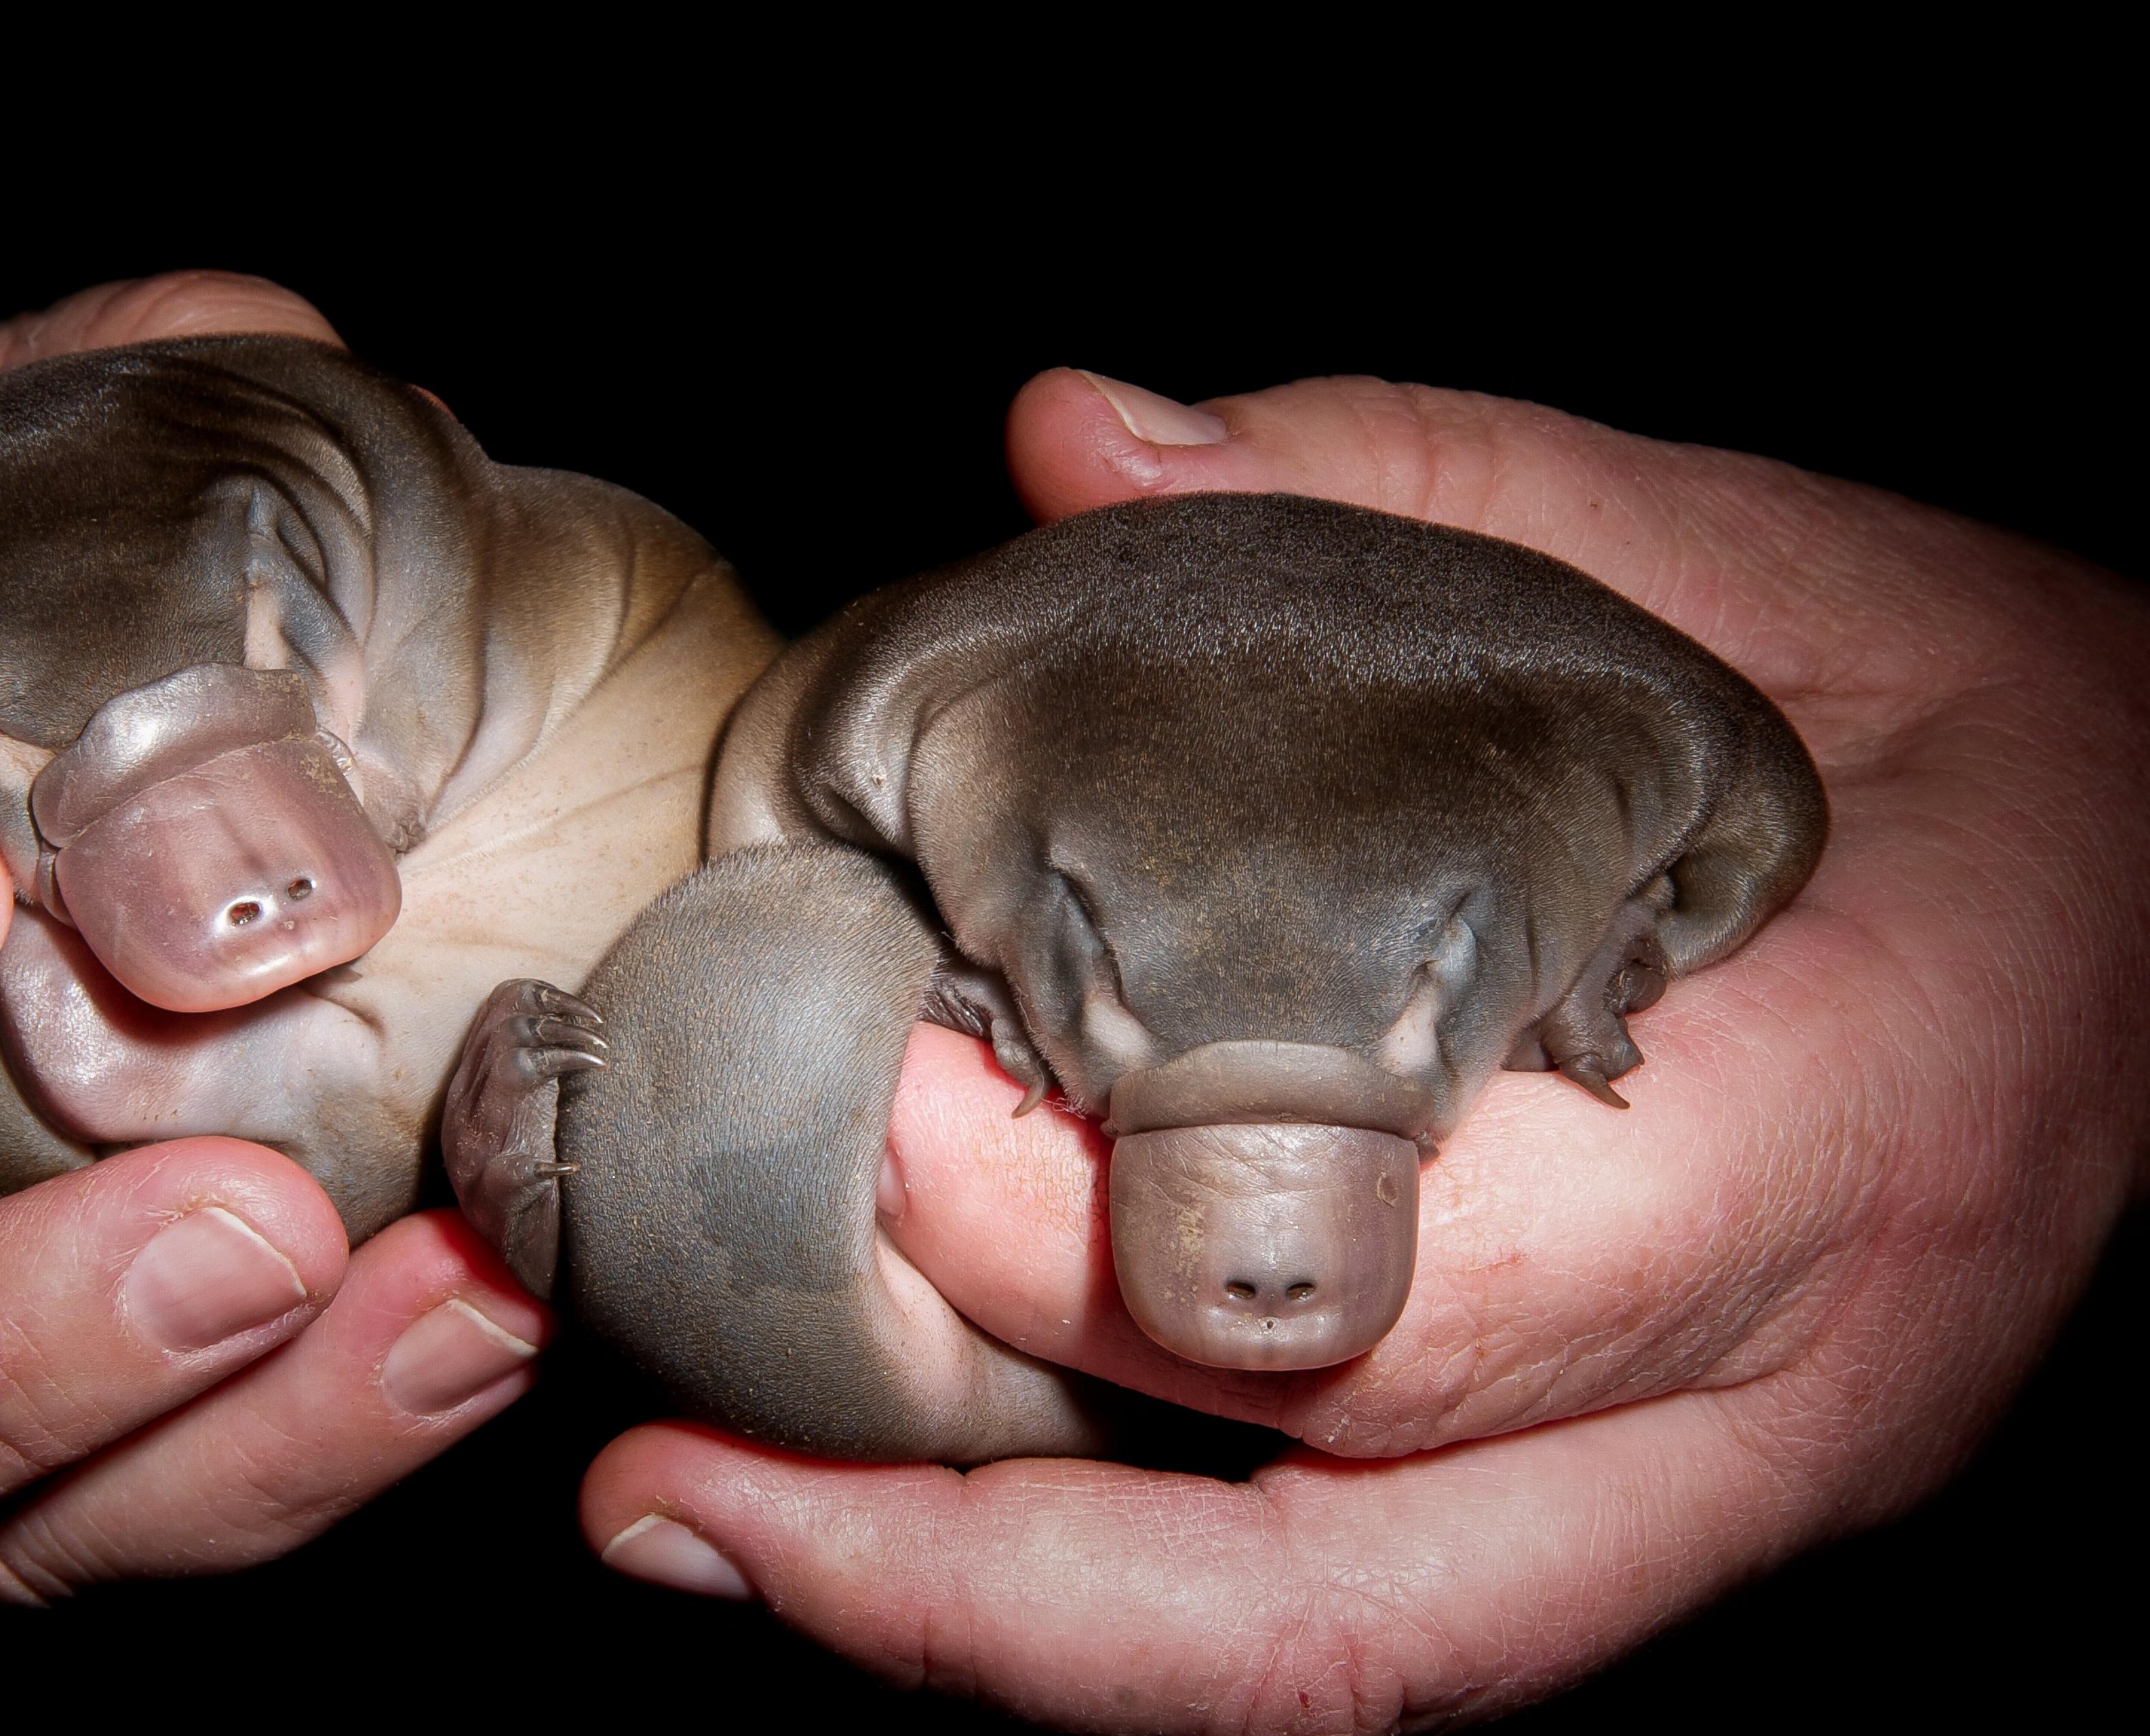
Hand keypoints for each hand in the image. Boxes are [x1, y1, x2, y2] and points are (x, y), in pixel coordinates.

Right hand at [0, 273, 549, 1594]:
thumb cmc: (113, 513)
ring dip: (182, 1447)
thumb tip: (208, 872)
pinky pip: (127, 1500)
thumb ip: (93, 558)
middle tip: (233, 1230)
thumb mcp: (110, 436)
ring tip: (436, 1307)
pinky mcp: (64, 1387)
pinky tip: (478, 1318)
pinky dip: (302, 1446)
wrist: (243, 616)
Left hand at [579, 370, 2149, 1725]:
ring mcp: (1733, 1495)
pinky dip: (1112, 1597)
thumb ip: (1424, 491)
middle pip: (1335, 1598)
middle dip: (963, 1568)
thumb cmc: (2041, 747)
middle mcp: (1789, 1395)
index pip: (1414, 1293)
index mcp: (1847, 1144)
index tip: (858, 1102)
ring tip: (713, 1538)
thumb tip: (1072, 442)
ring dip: (994, 1636)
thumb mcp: (1789, 567)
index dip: (1094, 1234)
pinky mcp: (1672, 1511)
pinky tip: (909, 1507)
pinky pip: (1361, 1611)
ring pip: (1332, 1663)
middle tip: (667, 1486)